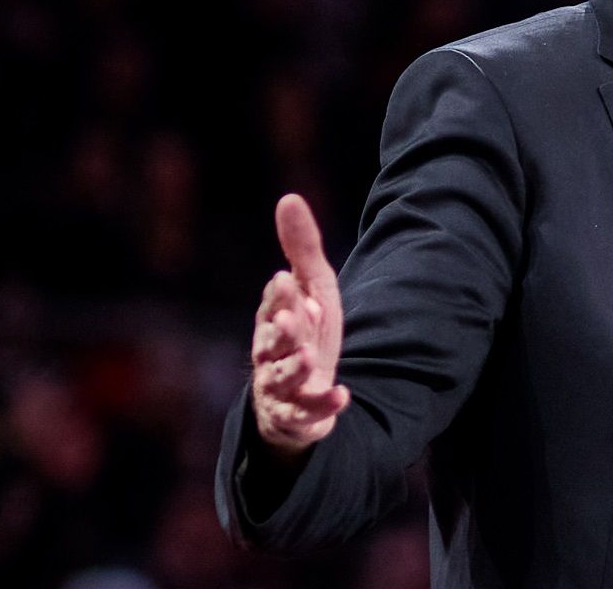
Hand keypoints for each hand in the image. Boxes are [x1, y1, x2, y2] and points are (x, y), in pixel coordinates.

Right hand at [250, 193, 350, 456]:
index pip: (272, 305)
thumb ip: (302, 248)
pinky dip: (323, 405)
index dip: (279, 296)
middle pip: (271, 342)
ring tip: (306, 356)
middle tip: (292, 318)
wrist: (304, 392)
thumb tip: (288, 197)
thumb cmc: (305, 331)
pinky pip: (307, 413)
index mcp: (272, 321)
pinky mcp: (297, 414)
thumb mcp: (312, 288)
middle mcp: (270, 354)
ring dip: (292, 367)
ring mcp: (281, 387)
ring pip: (281, 378)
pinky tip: (342, 395)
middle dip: (281, 330)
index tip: (286, 280)